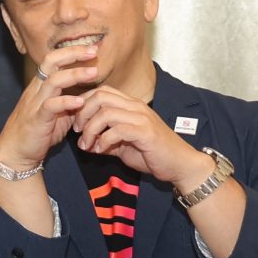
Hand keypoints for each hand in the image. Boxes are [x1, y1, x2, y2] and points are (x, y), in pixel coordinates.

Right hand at [0, 42, 103, 174]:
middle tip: (93, 51)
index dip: (72, 52)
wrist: (16, 152)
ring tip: (93, 73)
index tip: (92, 49)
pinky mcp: (37, 119)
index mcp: (41, 86)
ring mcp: (35, 104)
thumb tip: (90, 95)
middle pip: (51, 62)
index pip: (54, 60)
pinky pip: (50, 106)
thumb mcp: (58, 113)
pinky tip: (80, 102)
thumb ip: (71, 102)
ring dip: (74, 74)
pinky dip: (66, 102)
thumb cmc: (39, 132)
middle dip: (73, 54)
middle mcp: (36, 90)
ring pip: (53, 81)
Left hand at [72, 85, 207, 187]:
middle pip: (100, 96)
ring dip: (90, 129)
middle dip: (82, 113)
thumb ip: (104, 140)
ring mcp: (142, 118)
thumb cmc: (153, 154)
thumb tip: (84, 142)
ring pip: (106, 113)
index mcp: (131, 105)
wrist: (181, 165)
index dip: (83, 104)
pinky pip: (117, 130)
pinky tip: (100, 150)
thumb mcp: (122, 145)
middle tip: (77, 131)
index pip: (101, 91)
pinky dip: (103, 140)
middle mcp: (136, 107)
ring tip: (86, 144)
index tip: (76, 123)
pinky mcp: (146, 132)